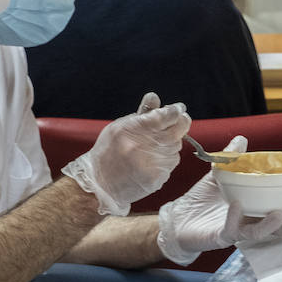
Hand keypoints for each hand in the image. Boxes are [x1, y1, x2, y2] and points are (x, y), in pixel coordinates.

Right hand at [62, 92, 190, 215]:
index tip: (178, 108)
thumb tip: (154, 97)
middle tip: (178, 121)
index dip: (176, 109)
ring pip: (176, 145)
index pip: (167, 114)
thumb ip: (141, 112)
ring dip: (171, 142)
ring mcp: (154, 162)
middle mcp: (146, 145)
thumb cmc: (109, 152)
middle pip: (180, 128)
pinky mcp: (158, 176)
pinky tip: (152, 160)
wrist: (100, 184)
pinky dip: (166, 158)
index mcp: (135, 128)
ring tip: (154, 145)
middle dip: (181, 122)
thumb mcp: (119, 127)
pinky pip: (172, 162)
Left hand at [156, 135, 281, 264]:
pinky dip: (235, 217)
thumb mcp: (218, 174)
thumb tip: (242, 139)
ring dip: (271, 225)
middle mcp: (250, 221)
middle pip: (276, 225)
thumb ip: (231, 159)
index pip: (281, 208)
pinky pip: (232, 229)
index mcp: (255, 207)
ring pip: (259, 232)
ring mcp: (237, 231)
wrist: (178, 218)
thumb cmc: (201, 199)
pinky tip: (237, 206)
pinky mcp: (221, 237)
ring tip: (281, 214)